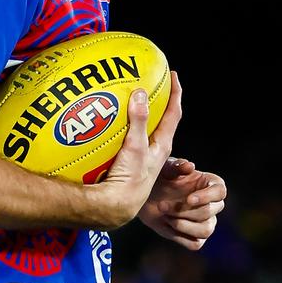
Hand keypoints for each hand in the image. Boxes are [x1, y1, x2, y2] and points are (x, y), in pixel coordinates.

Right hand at [100, 72, 182, 228]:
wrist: (115, 207)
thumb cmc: (130, 180)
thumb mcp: (135, 147)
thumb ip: (138, 120)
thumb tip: (140, 92)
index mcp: (162, 145)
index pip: (173, 114)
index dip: (175, 93)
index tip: (174, 75)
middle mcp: (153, 150)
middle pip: (160, 120)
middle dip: (158, 101)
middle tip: (153, 83)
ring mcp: (139, 157)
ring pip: (142, 130)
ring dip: (137, 114)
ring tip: (127, 98)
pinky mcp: (125, 162)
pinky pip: (124, 138)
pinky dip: (120, 127)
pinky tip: (106, 123)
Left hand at [138, 157, 226, 249]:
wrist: (146, 196)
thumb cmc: (160, 177)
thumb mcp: (165, 169)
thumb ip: (176, 166)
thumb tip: (189, 165)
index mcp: (210, 184)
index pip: (220, 192)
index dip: (207, 197)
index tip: (189, 199)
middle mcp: (212, 204)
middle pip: (209, 212)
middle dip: (184, 211)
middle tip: (162, 205)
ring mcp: (205, 222)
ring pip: (206, 230)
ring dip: (183, 225)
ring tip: (165, 216)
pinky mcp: (194, 237)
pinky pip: (195, 244)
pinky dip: (181, 236)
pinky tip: (167, 225)